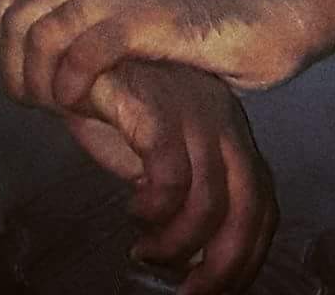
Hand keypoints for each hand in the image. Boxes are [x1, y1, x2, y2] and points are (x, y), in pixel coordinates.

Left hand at [0, 0, 313, 110]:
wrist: (264, 20)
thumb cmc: (201, 33)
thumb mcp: (134, 20)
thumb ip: (92, 25)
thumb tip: (43, 53)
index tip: (16, 69)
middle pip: (15, 11)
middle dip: (11, 64)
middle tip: (30, 103)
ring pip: (41, 32)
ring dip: (37, 80)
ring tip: (54, 109)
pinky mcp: (145, 19)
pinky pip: (82, 51)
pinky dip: (69, 84)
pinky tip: (79, 105)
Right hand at [65, 59, 277, 294]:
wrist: (72, 63)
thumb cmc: (115, 110)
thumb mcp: (161, 155)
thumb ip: (187, 193)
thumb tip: (200, 255)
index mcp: (228, 129)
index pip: (262, 200)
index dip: (247, 253)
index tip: (217, 285)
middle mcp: (220, 117)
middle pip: (248, 205)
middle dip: (224, 263)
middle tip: (191, 290)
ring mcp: (191, 109)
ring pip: (210, 199)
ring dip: (178, 242)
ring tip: (147, 248)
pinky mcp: (155, 106)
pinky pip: (172, 175)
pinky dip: (156, 207)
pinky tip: (134, 209)